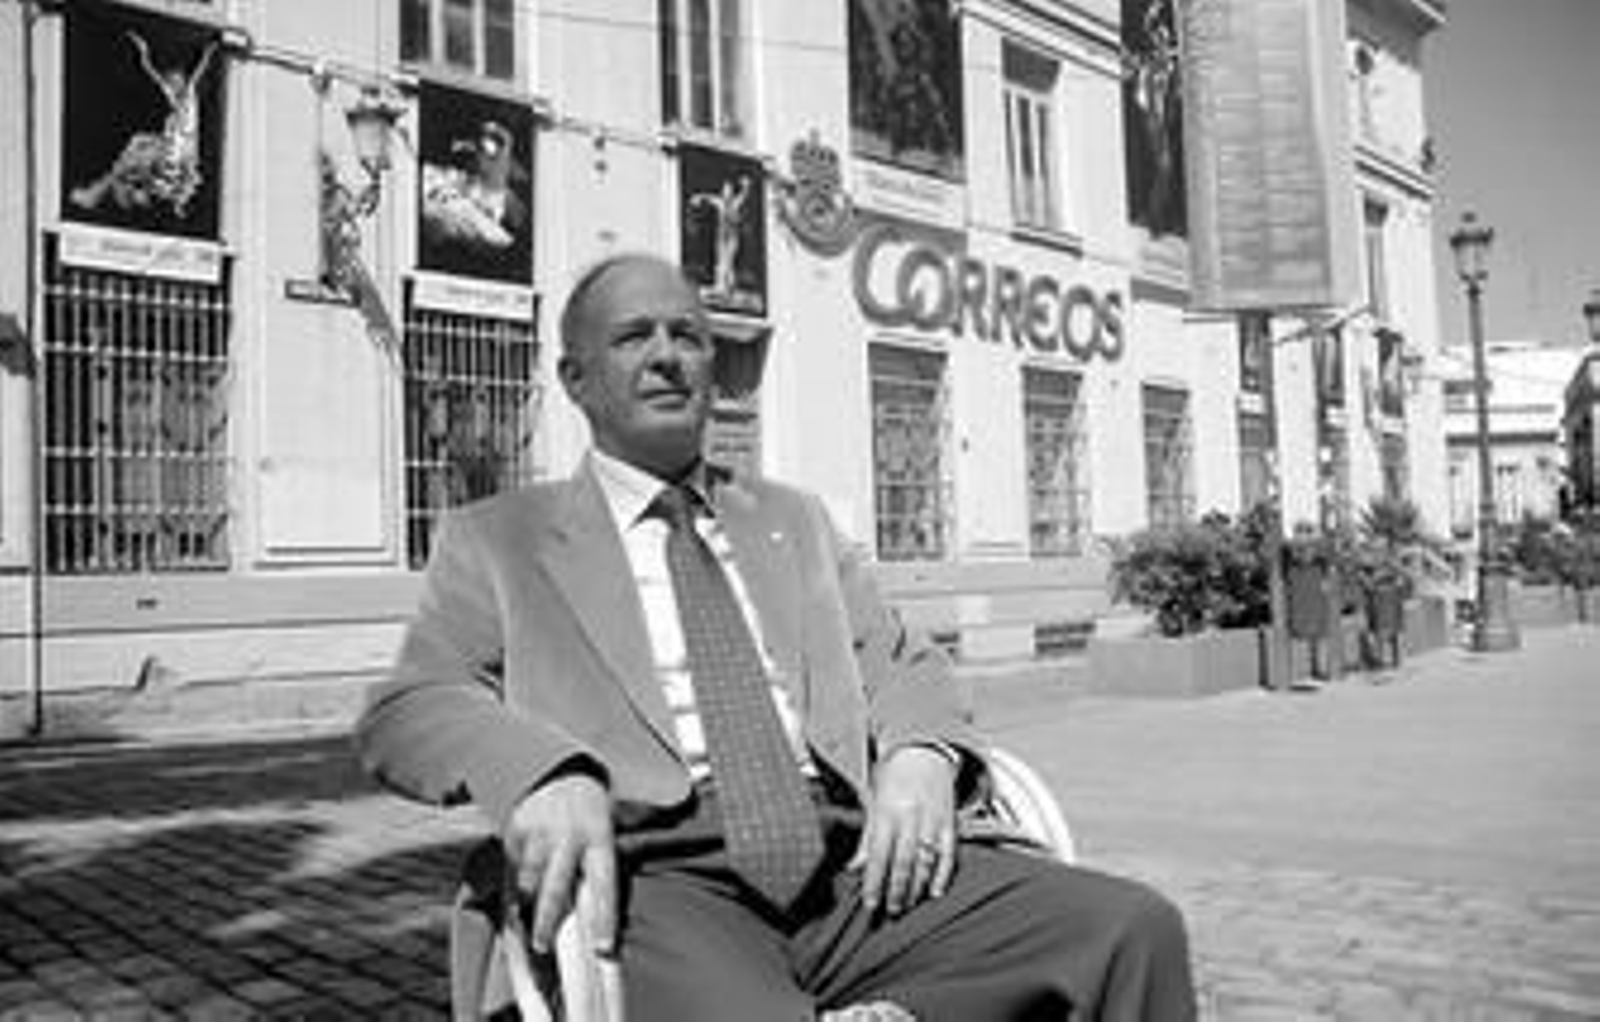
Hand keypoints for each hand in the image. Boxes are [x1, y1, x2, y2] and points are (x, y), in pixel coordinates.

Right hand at [503, 770, 615, 954]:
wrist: (560, 772)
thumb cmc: (587, 814)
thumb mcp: (603, 835)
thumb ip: (595, 872)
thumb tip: (592, 922)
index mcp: (600, 837)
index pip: (604, 884)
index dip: (603, 918)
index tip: (602, 947)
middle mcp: (569, 835)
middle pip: (556, 886)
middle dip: (547, 921)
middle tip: (543, 947)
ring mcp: (540, 832)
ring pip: (528, 880)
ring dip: (526, 906)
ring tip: (527, 927)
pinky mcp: (516, 829)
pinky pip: (511, 868)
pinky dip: (513, 887)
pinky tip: (517, 895)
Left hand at [853, 744, 957, 917]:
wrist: (924, 751)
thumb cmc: (893, 776)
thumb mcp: (873, 801)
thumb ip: (867, 837)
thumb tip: (855, 867)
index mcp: (887, 812)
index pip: (879, 856)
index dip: (874, 883)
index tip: (870, 903)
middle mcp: (910, 818)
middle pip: (903, 864)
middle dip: (895, 892)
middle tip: (890, 911)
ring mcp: (933, 822)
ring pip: (925, 864)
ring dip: (916, 889)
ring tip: (908, 905)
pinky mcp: (950, 824)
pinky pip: (948, 855)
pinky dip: (943, 876)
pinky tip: (935, 891)